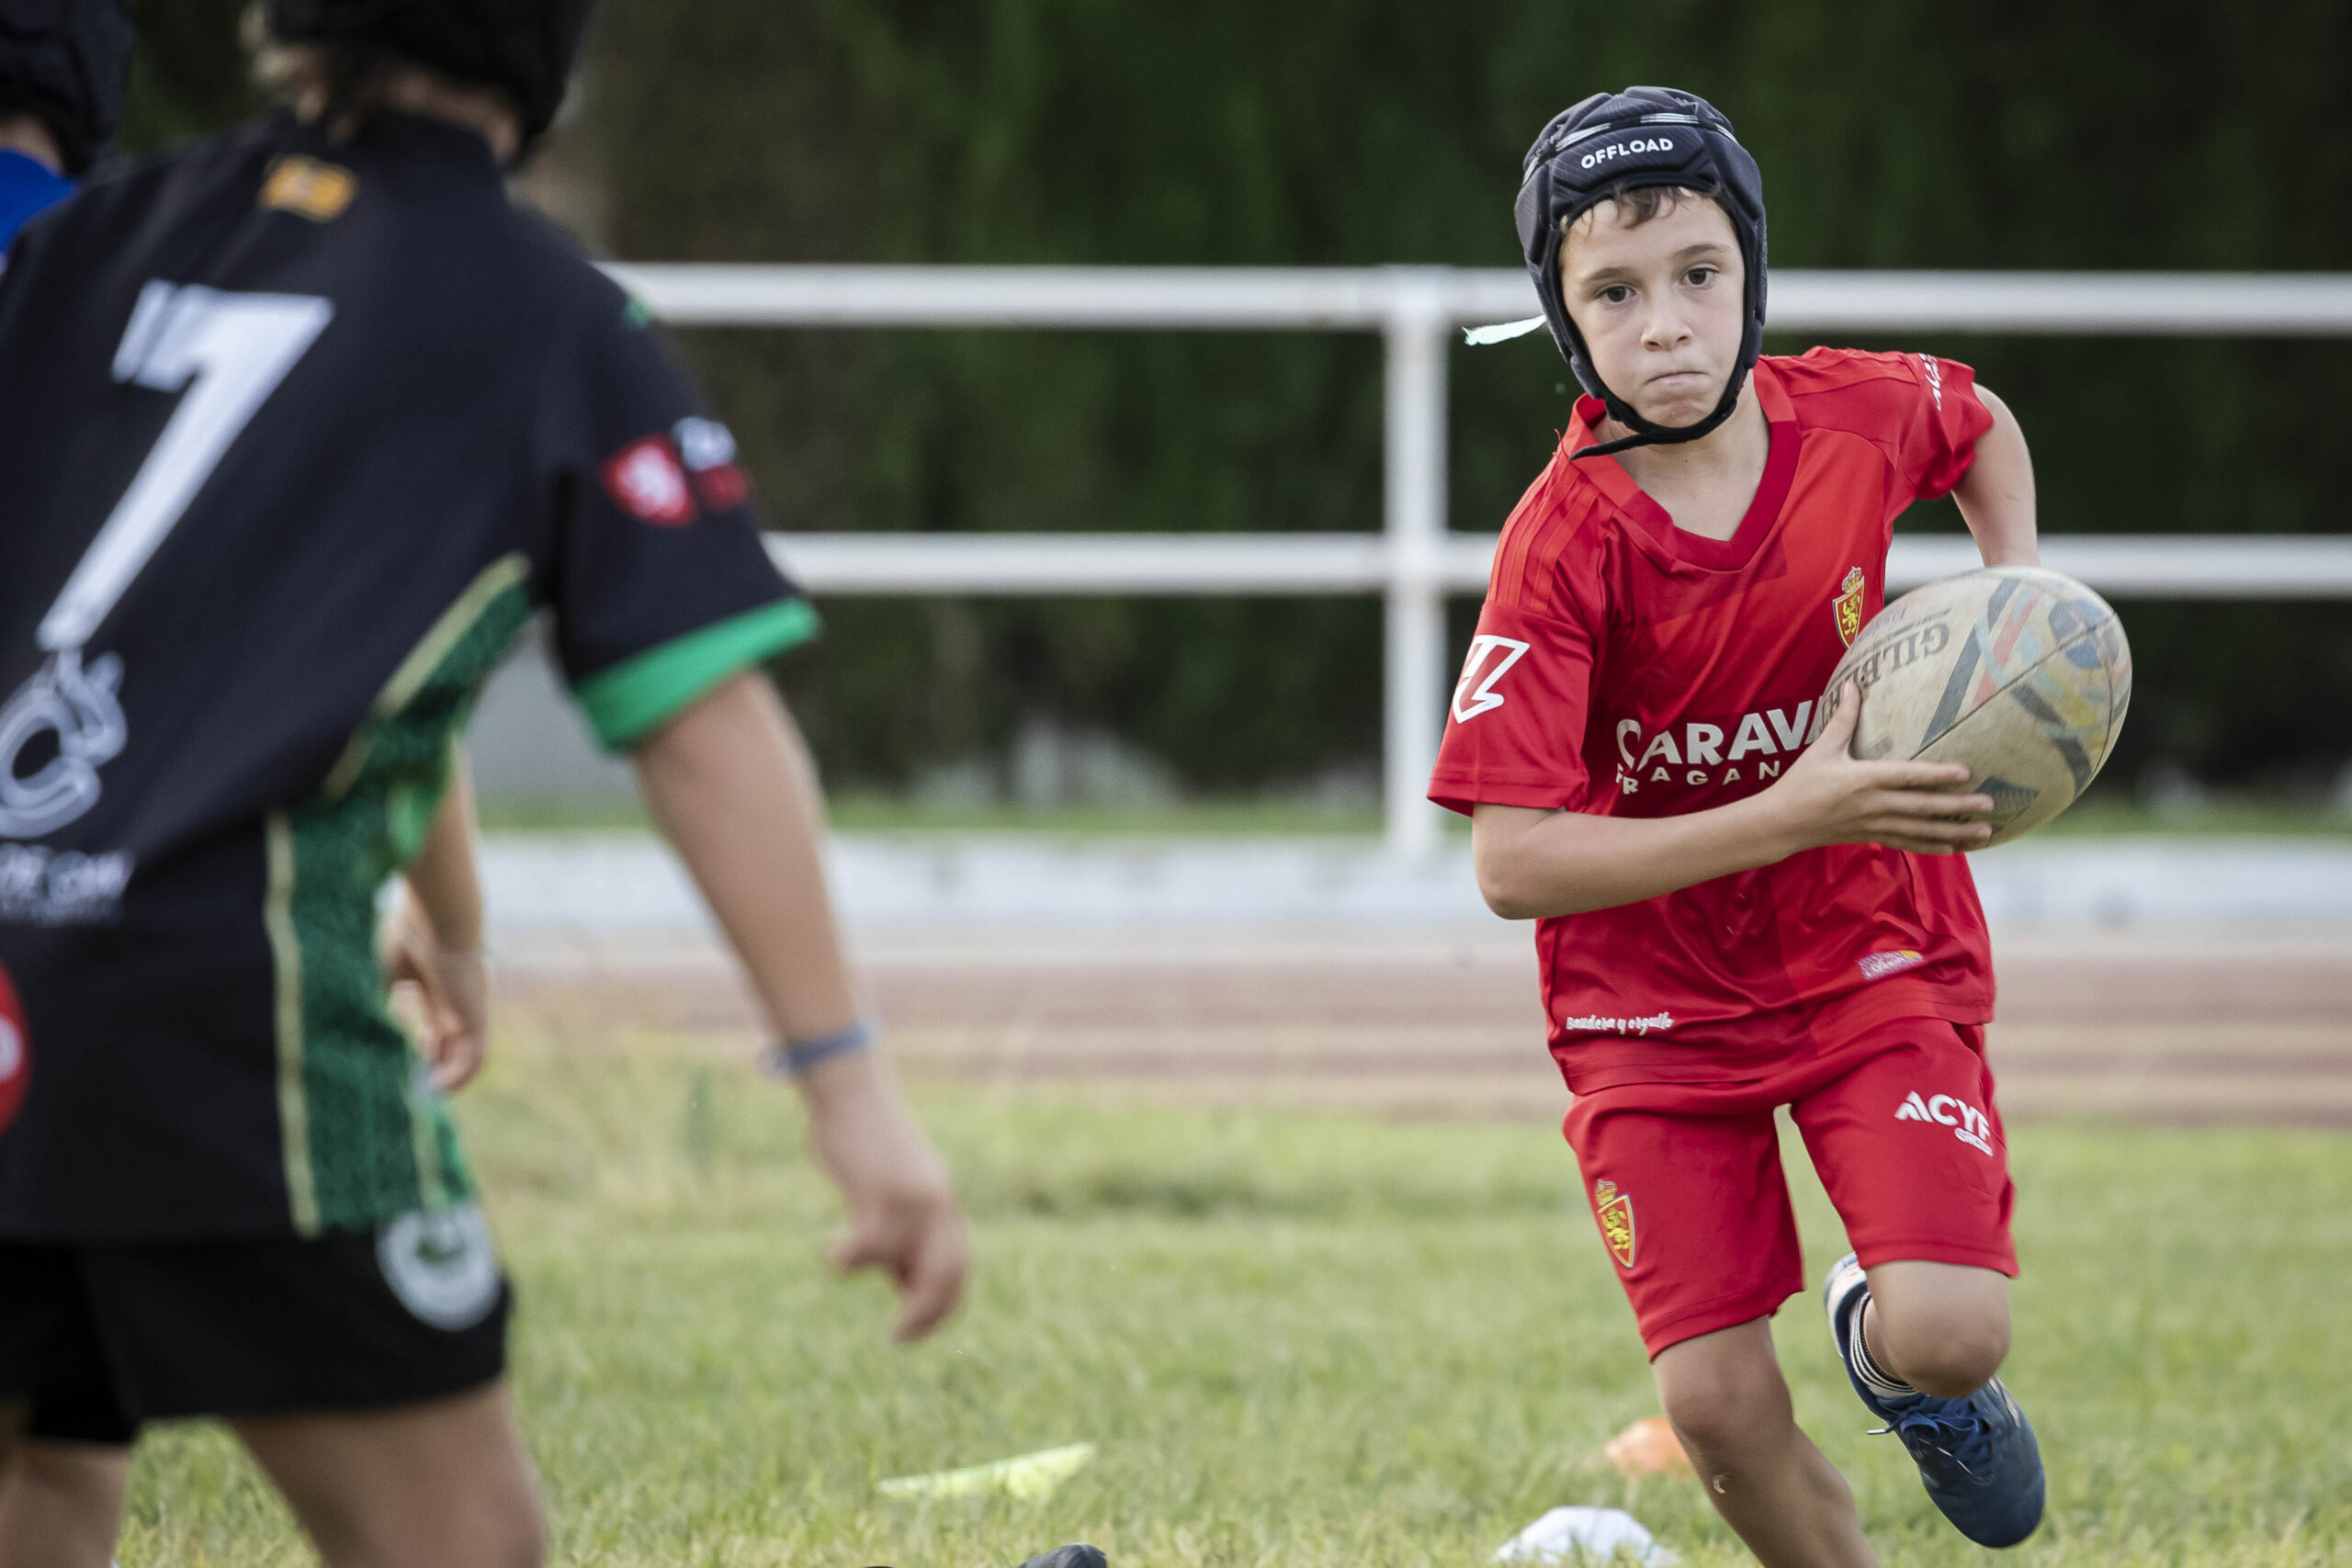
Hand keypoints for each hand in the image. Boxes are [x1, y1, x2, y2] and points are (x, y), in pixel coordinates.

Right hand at [380, 896, 490, 1091]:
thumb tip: (363, 1018)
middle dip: (434, 1068)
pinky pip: (474, 1057)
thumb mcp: (389, 970)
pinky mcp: (476, 1018)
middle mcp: (457, 1001)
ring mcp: (468, 1010)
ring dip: (448, 1078)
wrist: (436, 917)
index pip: (436, 1026)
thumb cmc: (409, 936)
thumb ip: (384, 994)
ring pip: (465, 1055)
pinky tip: (439, 1089)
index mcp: (437, 987)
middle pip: (452, 1044)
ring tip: (427, 1097)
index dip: (425, 1047)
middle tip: (416, 1090)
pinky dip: (459, 1076)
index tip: (407, 1066)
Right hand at [800, 1051, 968, 1341]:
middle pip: (950, 1268)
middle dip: (929, 1311)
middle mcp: (935, 1202)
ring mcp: (911, 1195)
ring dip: (880, 1274)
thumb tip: (906, 1287)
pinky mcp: (880, 1187)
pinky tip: (830, 1252)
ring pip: (912, 1258)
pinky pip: (872, 1240)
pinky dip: (850, 1257)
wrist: (851, 1091)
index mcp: (941, 1204)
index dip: (942, 1304)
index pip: (957, 1264)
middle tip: (898, 1337)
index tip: (913, 1330)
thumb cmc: (862, 1146)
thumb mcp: (889, 1196)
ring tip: (842, 1264)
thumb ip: (902, 1237)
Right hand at [1759, 682, 1993, 855]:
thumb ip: (1843, 719)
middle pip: (1924, 807)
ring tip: (1985, 831)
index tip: (1966, 773)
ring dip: (1955, 831)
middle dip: (1959, 807)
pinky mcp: (1872, 837)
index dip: (1938, 775)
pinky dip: (1932, 846)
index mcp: (1865, 779)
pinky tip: (1954, 847)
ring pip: (1922, 830)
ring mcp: (1875, 824)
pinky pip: (1908, 843)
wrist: (1782, 823)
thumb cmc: (1801, 783)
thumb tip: (1854, 685)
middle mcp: (1875, 804)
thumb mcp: (1821, 748)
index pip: (1909, 776)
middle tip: (1990, 804)